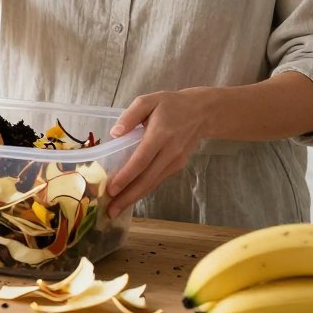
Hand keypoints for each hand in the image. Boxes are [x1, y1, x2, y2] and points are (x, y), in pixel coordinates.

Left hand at [105, 90, 211, 218]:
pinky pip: (157, 180)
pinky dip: (143, 190)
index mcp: (160, 134)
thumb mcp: (148, 101)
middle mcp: (170, 151)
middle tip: (110, 211)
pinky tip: (130, 197)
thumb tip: (115, 134)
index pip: (142, 159)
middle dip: (128, 196)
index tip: (112, 189)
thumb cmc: (171, 104)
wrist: (202, 112)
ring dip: (134, 198)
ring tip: (115, 210)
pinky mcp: (177, 166)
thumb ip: (130, 116)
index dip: (126, 176)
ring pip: (152, 183)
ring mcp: (175, 161)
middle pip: (147, 179)